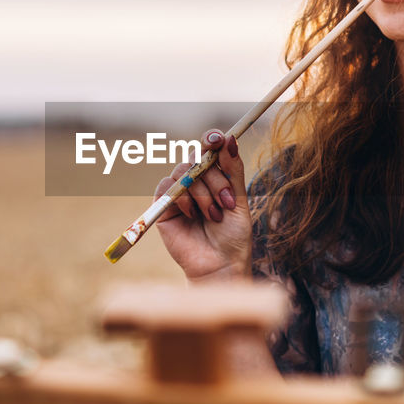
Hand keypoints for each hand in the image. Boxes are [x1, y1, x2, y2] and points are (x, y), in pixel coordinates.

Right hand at [154, 129, 251, 281]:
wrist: (221, 264)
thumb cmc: (234, 236)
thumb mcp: (240, 200)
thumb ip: (233, 170)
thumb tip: (229, 139)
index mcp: (216, 177)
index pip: (209, 149)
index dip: (211, 139)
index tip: (217, 138)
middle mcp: (196, 182)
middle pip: (197, 159)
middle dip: (215, 179)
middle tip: (227, 202)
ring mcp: (179, 193)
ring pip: (183, 172)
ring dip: (201, 192)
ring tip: (213, 215)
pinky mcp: (163, 206)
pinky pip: (167, 187)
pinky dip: (182, 198)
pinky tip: (192, 215)